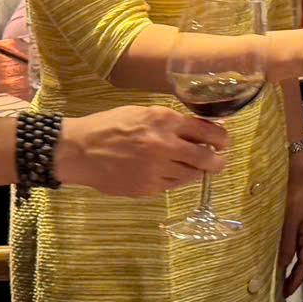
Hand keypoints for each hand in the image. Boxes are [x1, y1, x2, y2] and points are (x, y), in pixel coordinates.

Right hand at [54, 106, 228, 196]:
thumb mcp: (143, 113)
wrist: (79, 150)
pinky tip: (173, 172)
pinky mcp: (147, 188)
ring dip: (198, 171)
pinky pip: (172, 185)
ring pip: (191, 175)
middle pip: (206, 158)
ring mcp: (155, 170)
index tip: (224, 141)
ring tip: (198, 167)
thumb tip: (202, 128)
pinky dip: (178, 179)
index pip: (207, 131)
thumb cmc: (109, 126)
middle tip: (220, 160)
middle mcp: (163, 145)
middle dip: (218, 160)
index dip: (222, 138)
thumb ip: (172, 121)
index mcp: (164, 121)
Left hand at [280, 161, 302, 296]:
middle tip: (275, 288)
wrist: (294, 169)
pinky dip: (273, 249)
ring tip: (267, 275)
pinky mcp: (285, 219)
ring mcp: (294, 226)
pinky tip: (262, 252)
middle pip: (298, 259)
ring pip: (289, 250)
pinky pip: (281, 240)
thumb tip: (282, 266)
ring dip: (280, 263)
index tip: (285, 292)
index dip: (297, 279)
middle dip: (289, 275)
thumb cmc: (294, 194)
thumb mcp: (290, 220)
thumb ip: (286, 242)